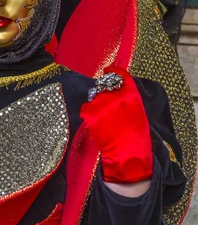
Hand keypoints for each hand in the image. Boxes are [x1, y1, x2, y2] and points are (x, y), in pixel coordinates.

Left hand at [80, 66, 152, 183]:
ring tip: (105, 120)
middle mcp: (115, 95)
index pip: (120, 75)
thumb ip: (127, 97)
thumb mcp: (138, 111)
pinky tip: (97, 123)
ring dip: (96, 105)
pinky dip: (88, 114)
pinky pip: (86, 108)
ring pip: (94, 97)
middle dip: (104, 94)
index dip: (113, 71)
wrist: (127, 154)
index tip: (108, 69)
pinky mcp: (89, 113)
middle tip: (108, 110)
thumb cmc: (136, 136)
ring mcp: (101, 103)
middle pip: (104, 86)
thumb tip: (116, 90)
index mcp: (131, 94)